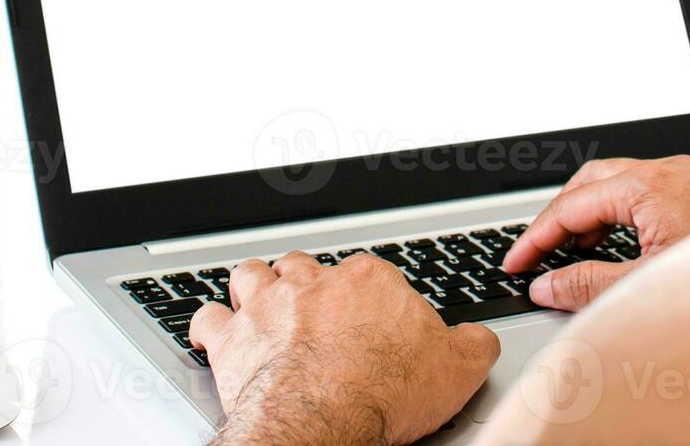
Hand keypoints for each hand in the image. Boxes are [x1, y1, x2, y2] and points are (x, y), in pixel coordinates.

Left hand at [192, 252, 500, 445]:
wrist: (324, 423)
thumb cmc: (383, 393)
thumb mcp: (458, 370)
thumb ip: (472, 345)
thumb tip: (479, 339)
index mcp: (368, 282)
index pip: (367, 275)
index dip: (367, 301)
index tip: (371, 324)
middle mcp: (314, 283)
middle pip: (305, 267)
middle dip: (306, 284)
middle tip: (313, 311)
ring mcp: (268, 306)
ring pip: (252, 274)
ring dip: (253, 288)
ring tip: (261, 305)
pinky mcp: (233, 339)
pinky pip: (209, 319)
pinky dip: (210, 327)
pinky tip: (216, 335)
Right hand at [502, 155, 689, 310]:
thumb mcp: (647, 285)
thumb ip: (589, 284)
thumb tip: (547, 284)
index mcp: (649, 186)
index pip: (572, 206)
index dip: (536, 237)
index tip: (517, 263)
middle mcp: (671, 172)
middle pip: (593, 181)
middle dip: (561, 215)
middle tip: (540, 250)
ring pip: (623, 182)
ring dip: (594, 213)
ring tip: (579, 251)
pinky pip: (651, 190)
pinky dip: (625, 213)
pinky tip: (628, 243)